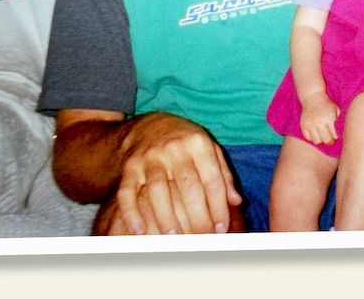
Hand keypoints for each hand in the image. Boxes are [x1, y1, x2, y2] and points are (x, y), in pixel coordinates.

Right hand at [114, 113, 242, 234]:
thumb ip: (223, 174)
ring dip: (166, 217)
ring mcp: (150, 157)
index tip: (221, 228)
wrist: (150, 125)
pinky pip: (127, 191)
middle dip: (197, 216)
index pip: (211, 179)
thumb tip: (236, 202)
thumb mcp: (209, 149)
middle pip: (187, 186)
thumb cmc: (186, 143)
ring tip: (175, 238)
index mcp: (198, 143)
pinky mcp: (130, 166)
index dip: (218, 206)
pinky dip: (131, 212)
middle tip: (203, 238)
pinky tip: (139, 231)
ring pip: (157, 190)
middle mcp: (174, 148)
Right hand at [299, 91, 339, 144]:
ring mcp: (310, 124)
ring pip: (316, 141)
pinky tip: (315, 132)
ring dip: (320, 139)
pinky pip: (308, 138)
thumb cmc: (327, 104)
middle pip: (326, 140)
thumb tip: (344, 135)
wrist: (312, 96)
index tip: (336, 136)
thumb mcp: (336, 110)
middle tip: (330, 138)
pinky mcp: (303, 125)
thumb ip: (339, 122)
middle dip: (329, 141)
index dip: (336, 138)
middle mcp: (319, 122)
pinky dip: (312, 137)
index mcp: (329, 118)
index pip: (334, 136)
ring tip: (322, 134)